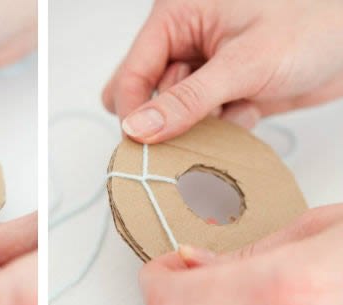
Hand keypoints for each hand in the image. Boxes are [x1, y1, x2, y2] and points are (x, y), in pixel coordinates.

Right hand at [103, 0, 342, 141]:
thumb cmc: (315, 23)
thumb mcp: (245, 64)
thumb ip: (187, 100)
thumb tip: (138, 128)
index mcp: (178, 16)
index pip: (132, 72)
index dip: (135, 111)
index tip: (144, 146)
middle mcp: (186, 40)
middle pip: (149, 94)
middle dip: (171, 117)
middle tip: (196, 126)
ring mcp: (205, 66)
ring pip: (176, 112)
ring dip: (202, 123)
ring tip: (236, 108)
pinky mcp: (224, 88)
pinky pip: (204, 120)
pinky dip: (224, 124)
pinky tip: (251, 108)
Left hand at [139, 205, 342, 304]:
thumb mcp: (310, 229)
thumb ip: (240, 254)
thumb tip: (188, 263)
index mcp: (285, 288)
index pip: (172, 304)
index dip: (152, 282)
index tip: (160, 264)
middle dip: (166, 299)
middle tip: (179, 269)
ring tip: (225, 280)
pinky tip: (253, 301)